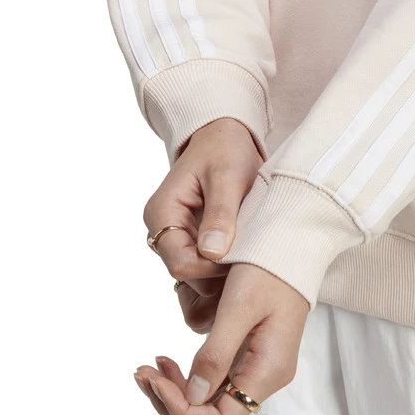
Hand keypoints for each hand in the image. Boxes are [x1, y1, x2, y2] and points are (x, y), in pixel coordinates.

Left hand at [134, 263, 309, 414]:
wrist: (291, 245)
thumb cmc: (270, 268)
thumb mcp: (238, 307)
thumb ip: (216, 353)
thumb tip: (193, 395)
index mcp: (268, 370)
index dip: (183, 408)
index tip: (156, 380)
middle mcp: (266, 375)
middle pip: (213, 411)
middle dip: (172, 399)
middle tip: (142, 373)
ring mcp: (258, 365)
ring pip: (210, 396)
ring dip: (176, 388)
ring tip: (149, 367)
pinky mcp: (249, 352)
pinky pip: (215, 377)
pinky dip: (187, 374)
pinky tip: (166, 360)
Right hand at [144, 118, 262, 328]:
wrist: (224, 137)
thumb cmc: (225, 150)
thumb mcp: (228, 176)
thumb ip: (220, 214)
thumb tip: (212, 253)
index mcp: (161, 213)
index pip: (180, 263)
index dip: (212, 269)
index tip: (243, 256)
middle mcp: (161, 230)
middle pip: (186, 275)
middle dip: (219, 273)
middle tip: (253, 259)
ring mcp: (175, 237)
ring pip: (195, 277)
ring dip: (222, 272)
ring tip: (251, 254)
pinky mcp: (190, 241)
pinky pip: (203, 269)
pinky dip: (223, 268)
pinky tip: (244, 255)